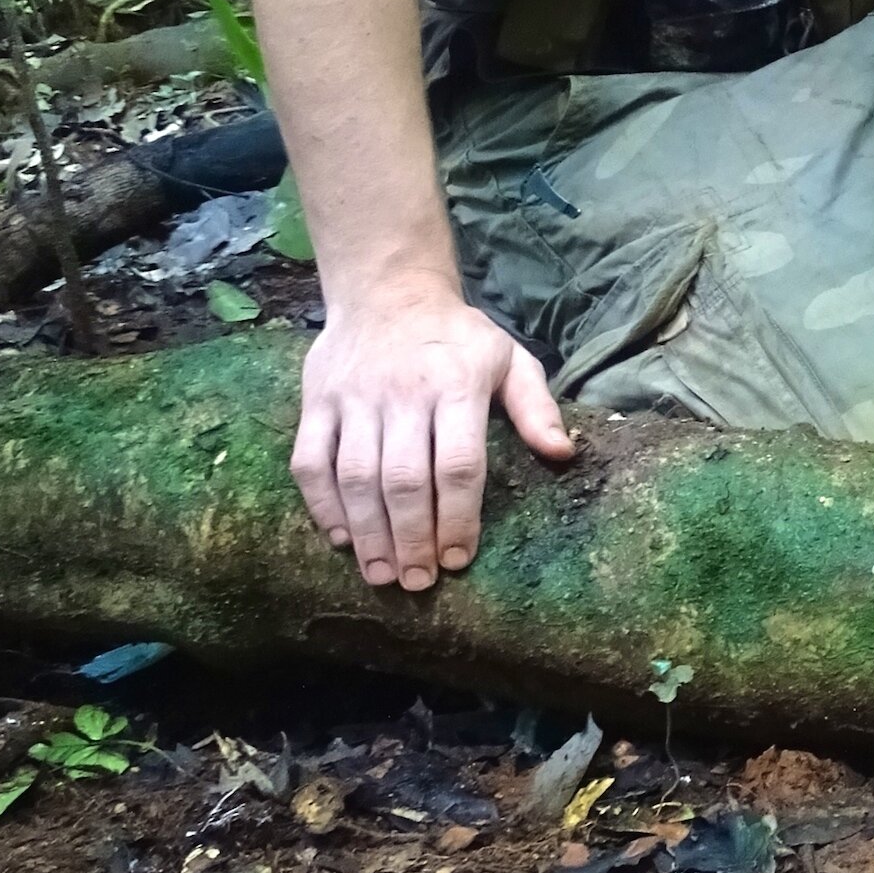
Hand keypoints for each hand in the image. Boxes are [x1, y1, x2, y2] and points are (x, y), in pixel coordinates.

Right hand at [292, 281, 573, 591]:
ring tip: (383, 574)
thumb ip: (536, 408)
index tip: (459, 559)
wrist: (388, 290)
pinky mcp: (316, 401)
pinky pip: (309, 462)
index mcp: (456, 384)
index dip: (458, 518)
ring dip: (368, 533)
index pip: (458, 464)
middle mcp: (402, 392)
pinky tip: (341, 538)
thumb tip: (564, 454)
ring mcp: (354, 397)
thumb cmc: (457, 338)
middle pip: (403, 479)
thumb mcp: (509, 359)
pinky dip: (322, 506)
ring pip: (354, 477)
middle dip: (411, 538)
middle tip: (418, 582)